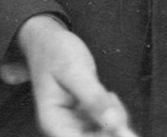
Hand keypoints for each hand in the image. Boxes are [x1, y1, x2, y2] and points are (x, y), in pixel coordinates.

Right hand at [3, 14, 136, 136]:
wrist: (47, 39)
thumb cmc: (55, 52)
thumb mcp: (74, 70)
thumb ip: (93, 98)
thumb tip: (115, 123)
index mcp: (53, 122)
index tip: (118, 124)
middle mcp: (63, 127)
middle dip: (112, 127)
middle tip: (110, 98)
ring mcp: (75, 124)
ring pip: (105, 133)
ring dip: (114, 120)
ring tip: (106, 93)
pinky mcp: (85, 118)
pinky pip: (106, 125)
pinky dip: (113, 114)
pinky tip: (107, 96)